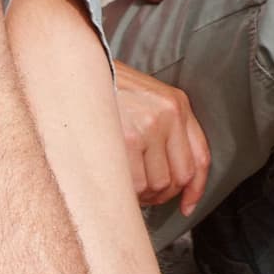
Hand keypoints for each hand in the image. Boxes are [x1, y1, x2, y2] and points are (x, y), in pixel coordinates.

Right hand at [113, 62, 208, 215]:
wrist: (73, 68)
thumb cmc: (103, 88)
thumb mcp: (143, 98)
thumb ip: (162, 129)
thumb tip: (169, 180)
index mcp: (176, 103)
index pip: (200, 157)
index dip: (195, 189)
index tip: (187, 204)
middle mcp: (169, 114)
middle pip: (180, 176)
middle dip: (162, 194)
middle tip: (144, 194)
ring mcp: (150, 126)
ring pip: (158, 184)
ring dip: (142, 194)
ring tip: (124, 182)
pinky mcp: (129, 138)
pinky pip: (137, 185)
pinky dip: (127, 192)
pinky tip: (116, 180)